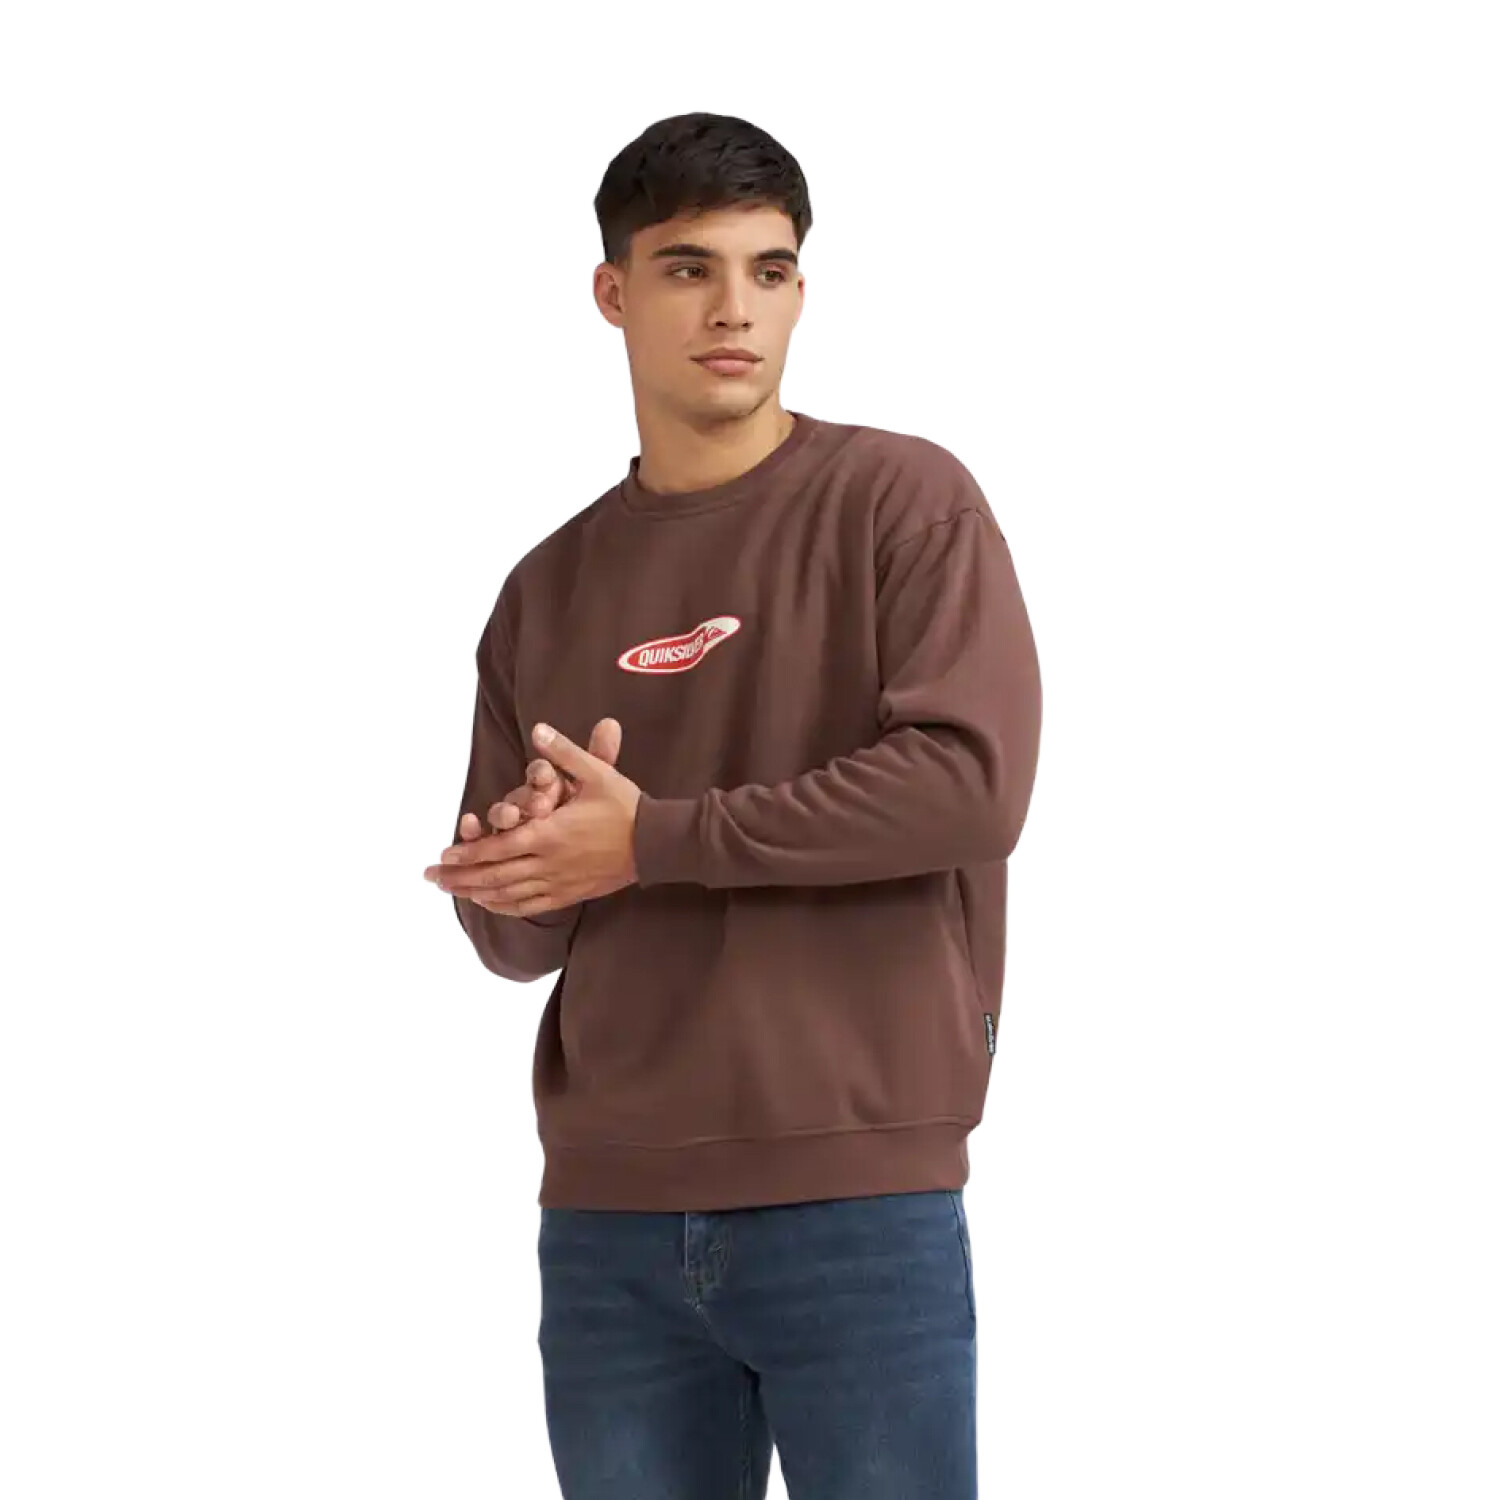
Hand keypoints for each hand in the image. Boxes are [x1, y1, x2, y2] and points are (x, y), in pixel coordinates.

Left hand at [427, 721, 641, 916]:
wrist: (656, 843)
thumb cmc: (626, 807)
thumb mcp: (596, 773)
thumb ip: (563, 752)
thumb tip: (538, 729)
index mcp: (549, 833)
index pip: (497, 847)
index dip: (467, 853)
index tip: (442, 855)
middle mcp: (548, 862)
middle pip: (494, 875)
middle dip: (460, 877)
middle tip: (432, 878)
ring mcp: (559, 881)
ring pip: (509, 893)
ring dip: (477, 893)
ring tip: (453, 891)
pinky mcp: (571, 893)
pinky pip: (531, 905)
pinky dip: (506, 906)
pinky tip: (491, 904)